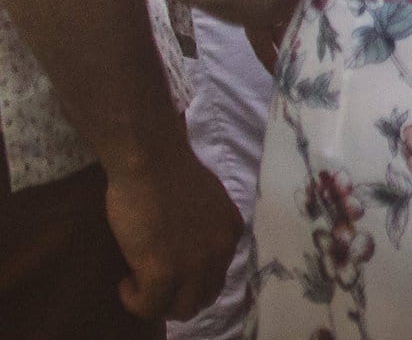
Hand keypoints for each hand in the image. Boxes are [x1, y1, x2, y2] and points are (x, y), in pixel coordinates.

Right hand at [104, 145, 242, 322]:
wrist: (151, 160)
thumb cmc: (169, 171)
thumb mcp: (205, 200)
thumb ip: (204, 225)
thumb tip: (187, 244)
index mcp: (230, 232)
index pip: (217, 274)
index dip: (191, 279)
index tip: (168, 271)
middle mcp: (220, 252)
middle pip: (203, 297)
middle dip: (177, 298)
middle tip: (150, 285)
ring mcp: (195, 266)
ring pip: (181, 309)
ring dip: (157, 302)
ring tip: (136, 284)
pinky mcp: (164, 273)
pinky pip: (150, 306)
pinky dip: (135, 301)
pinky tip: (124, 282)